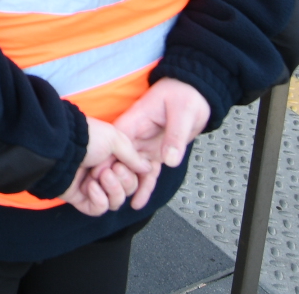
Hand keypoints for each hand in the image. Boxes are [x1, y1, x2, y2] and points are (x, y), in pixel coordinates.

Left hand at [60, 118, 150, 216]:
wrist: (61, 146)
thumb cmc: (86, 138)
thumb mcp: (114, 138)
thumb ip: (132, 156)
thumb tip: (147, 169)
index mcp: (113, 158)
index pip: (135, 176)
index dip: (135, 176)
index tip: (126, 165)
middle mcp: (104, 172)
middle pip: (128, 190)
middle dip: (124, 181)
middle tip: (111, 169)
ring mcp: (92, 186)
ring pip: (116, 202)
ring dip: (112, 190)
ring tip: (100, 176)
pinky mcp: (81, 199)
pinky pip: (99, 209)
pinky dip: (99, 199)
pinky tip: (90, 186)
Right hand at [112, 79, 210, 209]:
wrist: (197, 93)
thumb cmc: (185, 95)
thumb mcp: (182, 113)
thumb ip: (174, 137)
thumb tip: (168, 161)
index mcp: (135, 121)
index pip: (116, 143)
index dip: (106, 159)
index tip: (100, 178)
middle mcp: (136, 135)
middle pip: (120, 159)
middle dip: (115, 178)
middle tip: (112, 196)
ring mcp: (145, 145)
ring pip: (133, 170)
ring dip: (129, 186)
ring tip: (124, 204)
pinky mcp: (157, 153)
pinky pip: (149, 172)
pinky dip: (145, 186)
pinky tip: (138, 202)